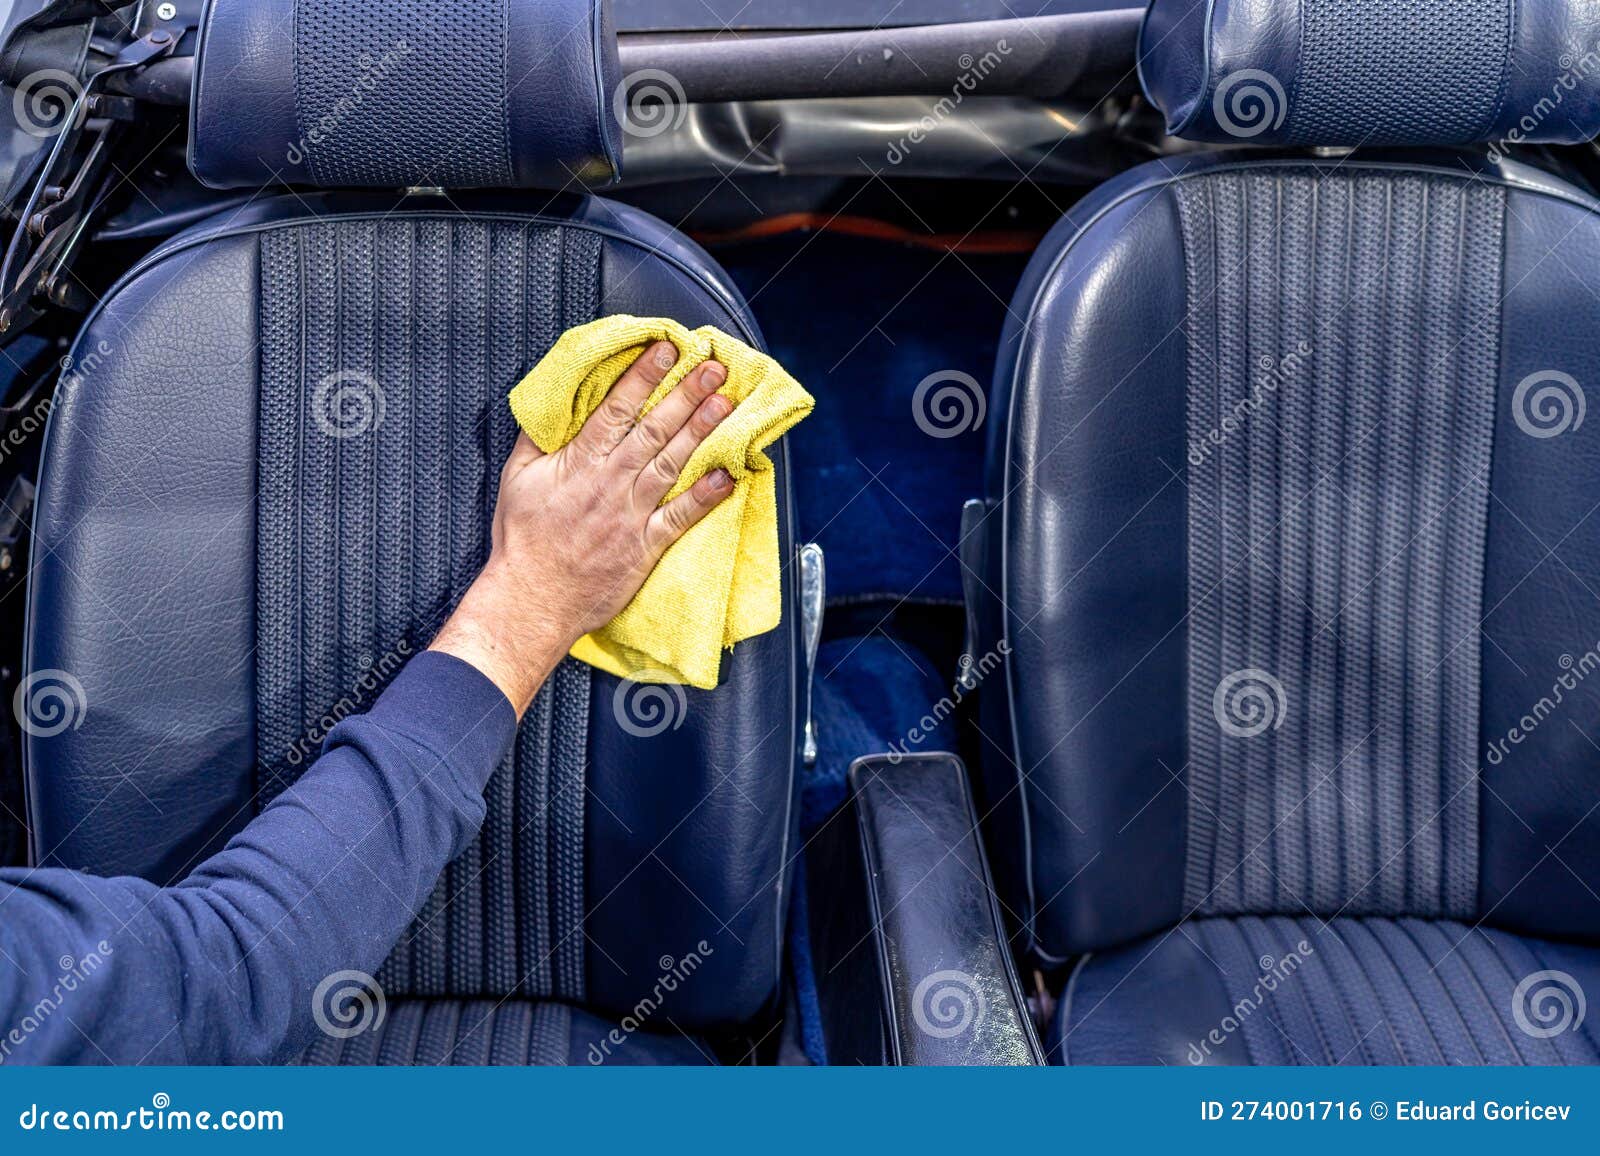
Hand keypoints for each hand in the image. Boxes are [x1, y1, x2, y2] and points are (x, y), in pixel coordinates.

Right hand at [431, 341, 735, 714]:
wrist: (532, 599)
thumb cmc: (523, 541)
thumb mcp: (517, 479)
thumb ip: (537, 439)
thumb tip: (552, 406)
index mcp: (579, 463)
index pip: (616, 408)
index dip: (643, 376)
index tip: (666, 349)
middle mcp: (609, 483)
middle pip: (653, 429)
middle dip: (685, 394)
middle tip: (712, 368)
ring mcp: (630, 514)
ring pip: (671, 463)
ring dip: (700, 431)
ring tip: (725, 405)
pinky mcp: (645, 546)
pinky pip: (680, 517)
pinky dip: (705, 497)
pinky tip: (727, 475)